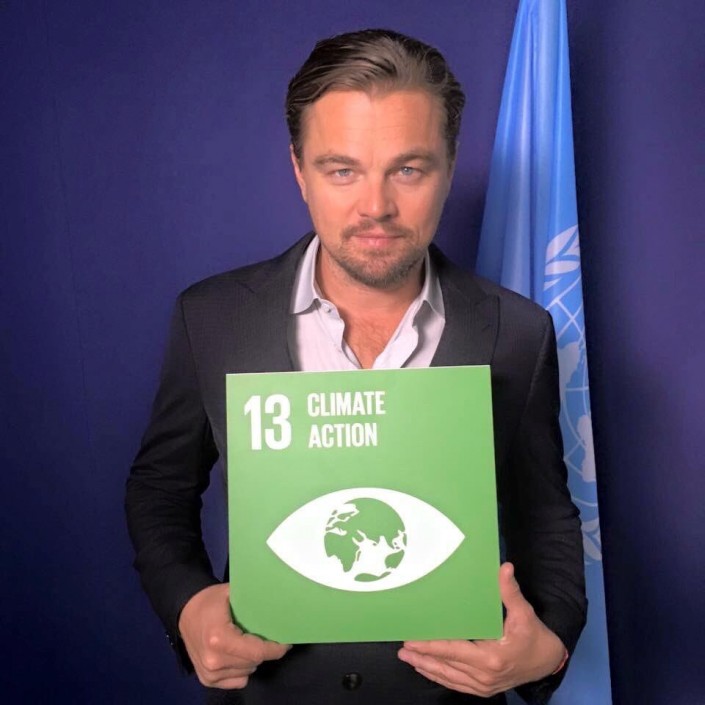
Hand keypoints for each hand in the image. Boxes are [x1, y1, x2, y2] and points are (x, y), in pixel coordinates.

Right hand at [178, 583, 290, 688]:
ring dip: (253, 659)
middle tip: (267, 637)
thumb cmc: (210, 600)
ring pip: (247, 671)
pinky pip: (237, 680)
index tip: (287, 641)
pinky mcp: (207, 680)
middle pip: (254, 662)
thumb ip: (253, 598)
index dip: (276, 649)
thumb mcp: (231, 591)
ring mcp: (209, 673)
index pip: (257, 651)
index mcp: (219, 638)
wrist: (183, 611)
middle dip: (265, 651)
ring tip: (248, 642)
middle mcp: (213, 660)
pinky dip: (242, 669)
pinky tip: (238, 654)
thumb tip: (279, 600)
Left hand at [397, 563, 565, 697]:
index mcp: (490, 656)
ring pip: (448, 677)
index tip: (412, 640)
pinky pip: (456, 684)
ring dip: (426, 667)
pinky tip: (427, 670)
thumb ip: (510, 592)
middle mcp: (483, 674)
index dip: (431, 646)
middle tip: (402, 648)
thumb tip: (504, 568)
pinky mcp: (483, 689)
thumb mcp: (525, 613)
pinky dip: (440, 677)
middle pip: (446, 665)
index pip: (453, 650)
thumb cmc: (534, 637)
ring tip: (407, 657)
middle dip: (422, 656)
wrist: (548, 663)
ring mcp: (482, 685)